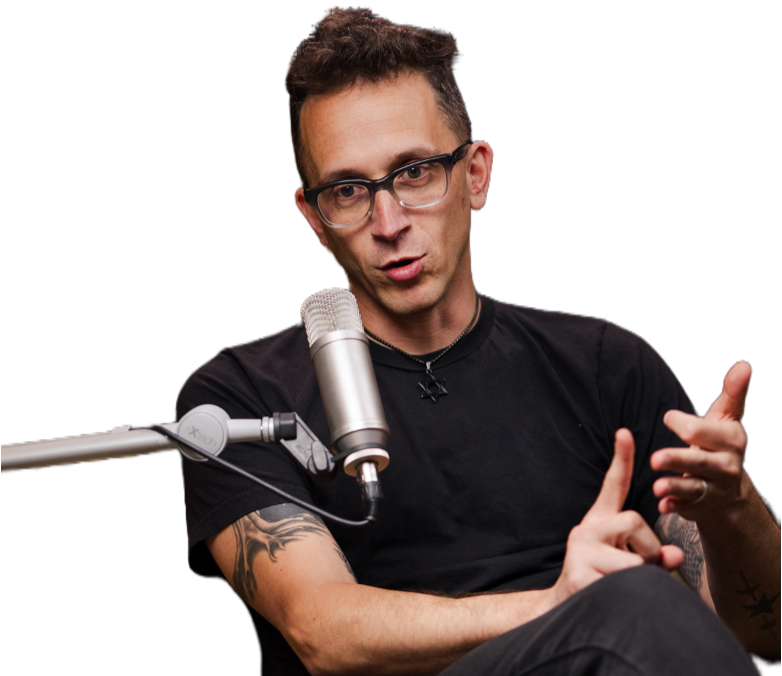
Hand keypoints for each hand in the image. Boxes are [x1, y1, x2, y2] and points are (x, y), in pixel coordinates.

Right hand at [549, 428, 683, 608]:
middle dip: (648, 547)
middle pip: (633, 520)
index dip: (621, 459)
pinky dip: (631, 593)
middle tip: (640, 566)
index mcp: (599, 522)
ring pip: (633, 559)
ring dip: (641, 576)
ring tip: (626, 585)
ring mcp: (580, 552)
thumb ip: (655, 555)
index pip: (613, 486)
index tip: (625, 432)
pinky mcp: (579, 575)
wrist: (565, 611)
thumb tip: (677, 554)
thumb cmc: (603, 582)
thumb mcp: (630, 563)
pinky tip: (614, 597)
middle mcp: (586, 530)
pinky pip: (624, 582)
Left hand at [651, 361, 751, 525]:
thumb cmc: (720, 444)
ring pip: (692, 487)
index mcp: (730, 440)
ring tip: (656, 487)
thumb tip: (744, 365)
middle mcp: (726, 466)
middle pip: (699, 462)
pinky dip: (675, 507)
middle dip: (677, 460)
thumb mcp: (726, 418)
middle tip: (655, 459)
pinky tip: (662, 505)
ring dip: (673, 487)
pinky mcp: (701, 507)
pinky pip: (687, 508)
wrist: (730, 490)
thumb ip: (733, 393)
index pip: (704, 431)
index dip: (685, 424)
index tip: (669, 418)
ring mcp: (714, 489)